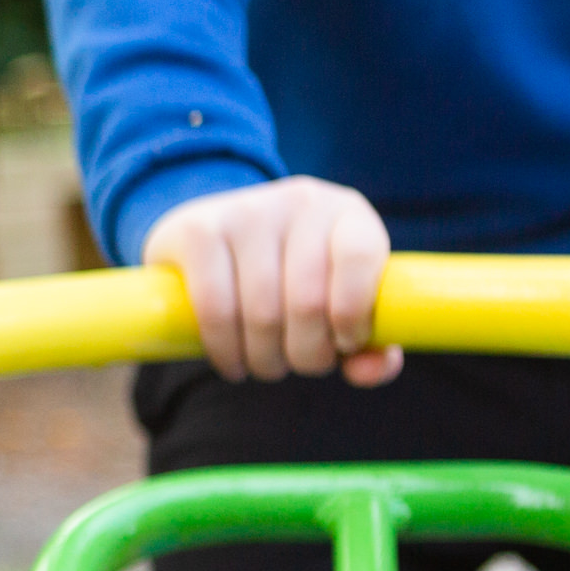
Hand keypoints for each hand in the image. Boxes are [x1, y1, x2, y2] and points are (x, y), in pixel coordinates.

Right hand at [141, 176, 400, 384]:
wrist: (215, 236)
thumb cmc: (293, 278)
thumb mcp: (338, 300)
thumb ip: (368, 343)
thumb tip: (371, 369)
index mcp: (347, 213)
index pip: (359, 256)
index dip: (353, 314)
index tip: (344, 342)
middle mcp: (299, 200)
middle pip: (307, 302)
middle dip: (306, 355)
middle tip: (298, 364)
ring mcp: (245, 211)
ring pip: (261, 314)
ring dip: (266, 360)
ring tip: (266, 366)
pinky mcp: (198, 231)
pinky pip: (215, 309)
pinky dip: (225, 351)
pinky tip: (231, 364)